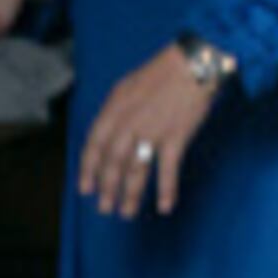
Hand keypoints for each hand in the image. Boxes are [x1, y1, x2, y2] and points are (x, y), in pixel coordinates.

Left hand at [78, 45, 217, 219]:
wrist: (192, 65)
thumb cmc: (161, 74)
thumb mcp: (127, 87)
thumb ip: (116, 112)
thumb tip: (107, 135)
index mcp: (113, 108)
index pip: (94, 144)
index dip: (88, 168)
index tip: (84, 188)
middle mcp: (128, 121)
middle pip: (112, 161)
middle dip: (107, 187)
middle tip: (104, 207)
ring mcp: (151, 131)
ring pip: (136, 169)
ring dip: (130, 194)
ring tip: (125, 213)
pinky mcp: (175, 137)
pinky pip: (167, 169)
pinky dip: (166, 190)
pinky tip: (163, 207)